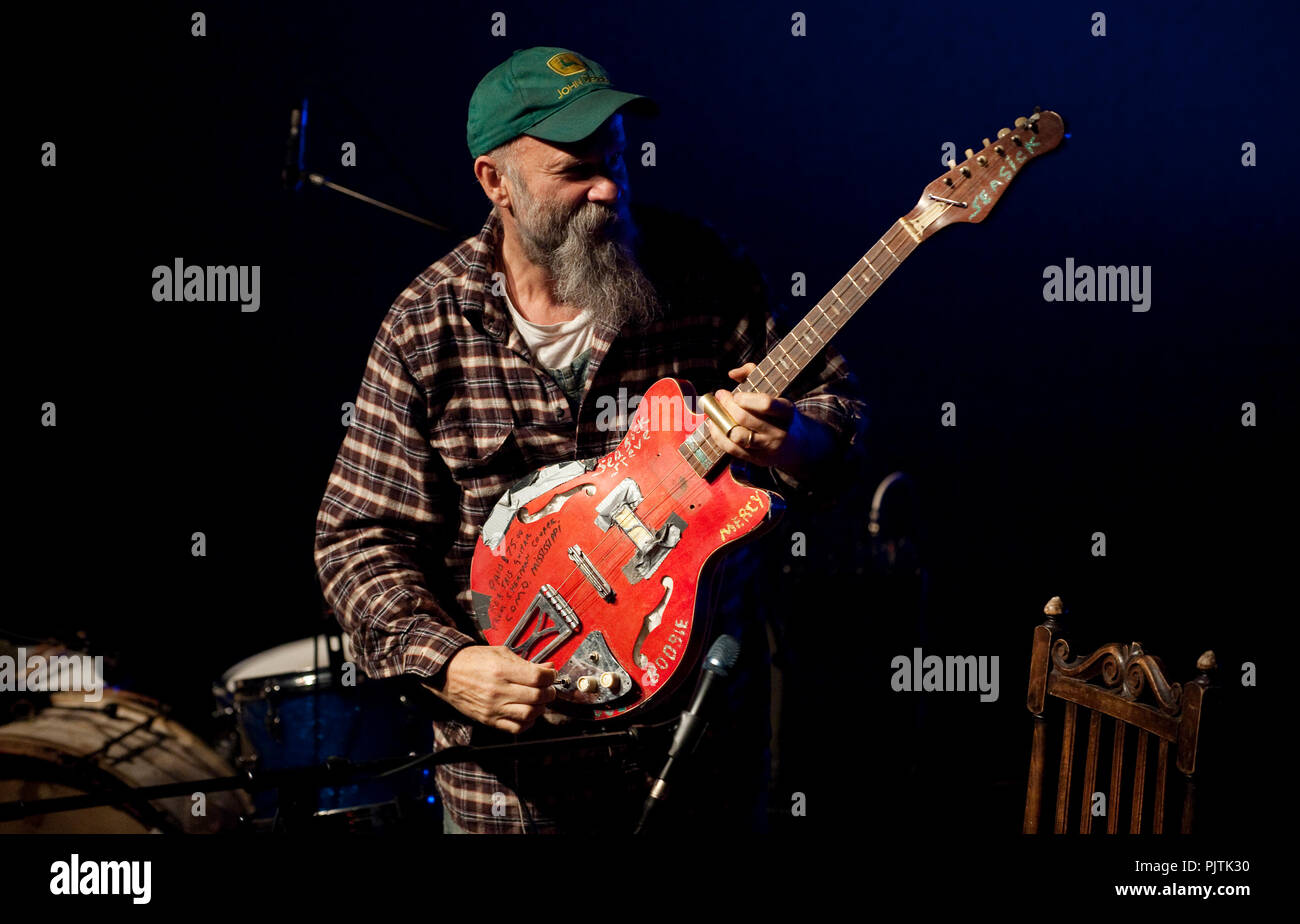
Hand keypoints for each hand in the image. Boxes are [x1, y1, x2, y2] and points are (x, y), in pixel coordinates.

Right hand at [423, 645, 556, 733]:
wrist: (446, 673)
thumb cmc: (472, 660)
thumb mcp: (500, 653)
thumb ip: (526, 662)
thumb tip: (549, 668)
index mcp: (501, 670)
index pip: (538, 678)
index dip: (550, 676)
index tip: (550, 674)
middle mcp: (498, 691)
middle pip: (537, 697)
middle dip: (549, 692)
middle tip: (548, 688)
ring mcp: (493, 708)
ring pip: (529, 714)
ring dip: (540, 708)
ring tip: (538, 700)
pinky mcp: (489, 720)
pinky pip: (515, 728)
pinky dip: (527, 722)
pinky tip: (527, 713)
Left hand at [705, 363, 833, 477]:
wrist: (801, 445)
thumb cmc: (782, 414)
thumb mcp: (777, 393)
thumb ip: (754, 374)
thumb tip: (732, 374)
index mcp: (786, 412)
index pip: (766, 404)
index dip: (746, 399)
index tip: (735, 394)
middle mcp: (779, 432)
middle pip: (745, 420)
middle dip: (727, 406)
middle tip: (719, 396)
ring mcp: (768, 449)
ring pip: (737, 436)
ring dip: (719, 422)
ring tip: (713, 412)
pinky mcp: (758, 460)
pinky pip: (732, 449)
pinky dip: (719, 436)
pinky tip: (713, 425)